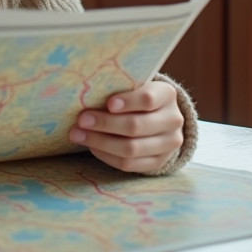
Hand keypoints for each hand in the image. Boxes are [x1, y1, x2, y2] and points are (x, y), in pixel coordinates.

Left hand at [69, 79, 183, 172]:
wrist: (161, 119)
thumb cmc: (138, 97)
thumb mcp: (136, 86)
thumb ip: (120, 89)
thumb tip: (85, 96)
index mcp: (167, 95)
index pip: (148, 99)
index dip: (128, 102)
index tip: (108, 103)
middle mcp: (173, 120)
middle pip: (136, 126)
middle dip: (105, 124)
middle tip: (81, 120)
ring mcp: (168, 144)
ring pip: (131, 148)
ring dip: (101, 142)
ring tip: (78, 135)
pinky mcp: (158, 162)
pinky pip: (129, 164)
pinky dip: (107, 156)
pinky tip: (92, 147)